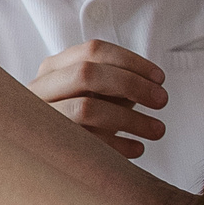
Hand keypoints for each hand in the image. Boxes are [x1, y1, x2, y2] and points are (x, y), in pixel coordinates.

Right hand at [29, 40, 167, 157]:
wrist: (49, 154)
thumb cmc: (83, 118)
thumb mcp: (99, 96)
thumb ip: (117, 85)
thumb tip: (151, 85)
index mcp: (55, 67)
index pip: (93, 50)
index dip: (132, 62)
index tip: (160, 79)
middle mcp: (41, 86)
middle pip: (86, 73)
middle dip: (131, 85)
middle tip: (162, 101)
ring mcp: (41, 115)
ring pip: (86, 108)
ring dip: (130, 119)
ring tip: (158, 130)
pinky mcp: (46, 145)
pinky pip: (86, 142)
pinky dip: (118, 146)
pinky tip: (138, 148)